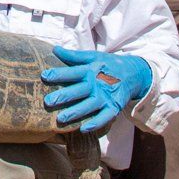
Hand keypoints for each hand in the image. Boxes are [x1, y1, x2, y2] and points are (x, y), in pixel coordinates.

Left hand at [40, 46, 154, 133]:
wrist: (134, 73)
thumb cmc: (108, 65)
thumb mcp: (93, 57)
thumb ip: (74, 56)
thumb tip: (55, 50)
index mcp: (91, 70)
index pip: (73, 72)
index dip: (59, 74)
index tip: (44, 76)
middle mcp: (97, 83)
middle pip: (79, 90)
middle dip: (64, 96)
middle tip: (47, 102)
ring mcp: (106, 96)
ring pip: (89, 105)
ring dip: (75, 112)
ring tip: (60, 119)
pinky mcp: (114, 107)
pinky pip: (105, 117)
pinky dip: (96, 123)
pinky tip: (83, 129)